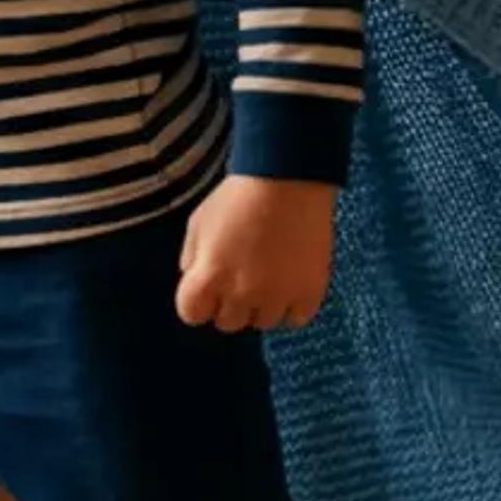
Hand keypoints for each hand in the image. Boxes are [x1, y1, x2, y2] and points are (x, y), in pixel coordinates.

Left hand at [174, 173, 336, 332]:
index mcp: (208, 277)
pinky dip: (292, 306)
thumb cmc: (238, 196)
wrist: (288, 178)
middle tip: (241, 276)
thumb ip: (191, 257)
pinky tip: (291, 284)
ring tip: (269, 276)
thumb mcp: (199, 222)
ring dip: (261, 304)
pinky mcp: (309, 292)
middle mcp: (241, 294)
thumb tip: (194, 278)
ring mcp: (277, 296)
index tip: (209, 286)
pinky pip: (296, 319)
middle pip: (227, 322)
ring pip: (262, 322)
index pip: (192, 314)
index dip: (198, 301)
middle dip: (229, 302)